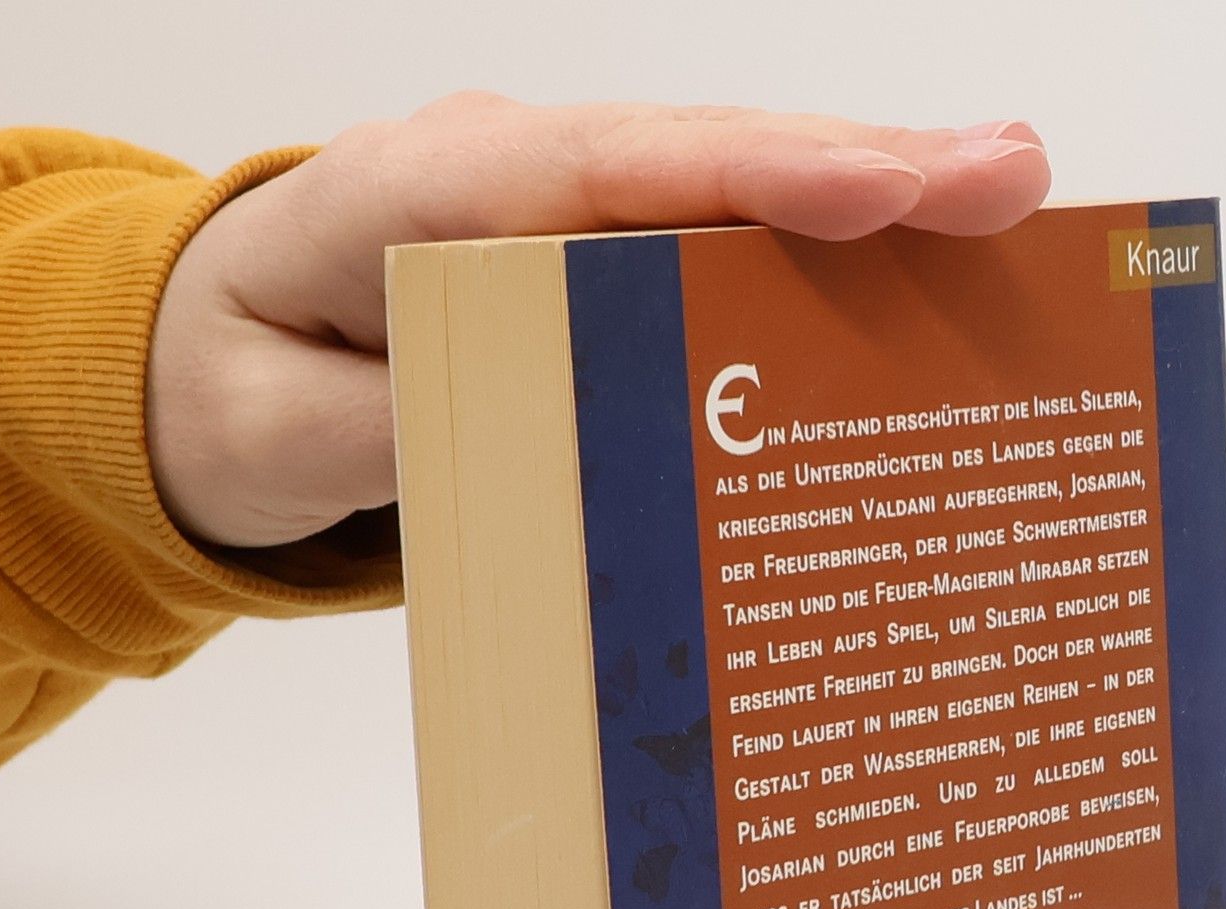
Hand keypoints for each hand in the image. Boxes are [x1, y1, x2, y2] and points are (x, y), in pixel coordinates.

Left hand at [146, 96, 1050, 548]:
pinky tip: (927, 267)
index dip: (744, 176)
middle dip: (860, 169)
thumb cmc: (239, 387)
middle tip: (1013, 179)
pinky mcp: (604, 260)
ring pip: (731, 193)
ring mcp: (568, 210)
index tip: (875, 189)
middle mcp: (513, 175)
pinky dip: (825, 256)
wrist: (211, 363)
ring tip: (1010, 203)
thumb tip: (532, 434)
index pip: (598, 171)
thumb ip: (389, 433)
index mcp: (415, 192)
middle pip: (701, 158)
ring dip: (872, 200)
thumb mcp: (277, 433)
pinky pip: (719, 248)